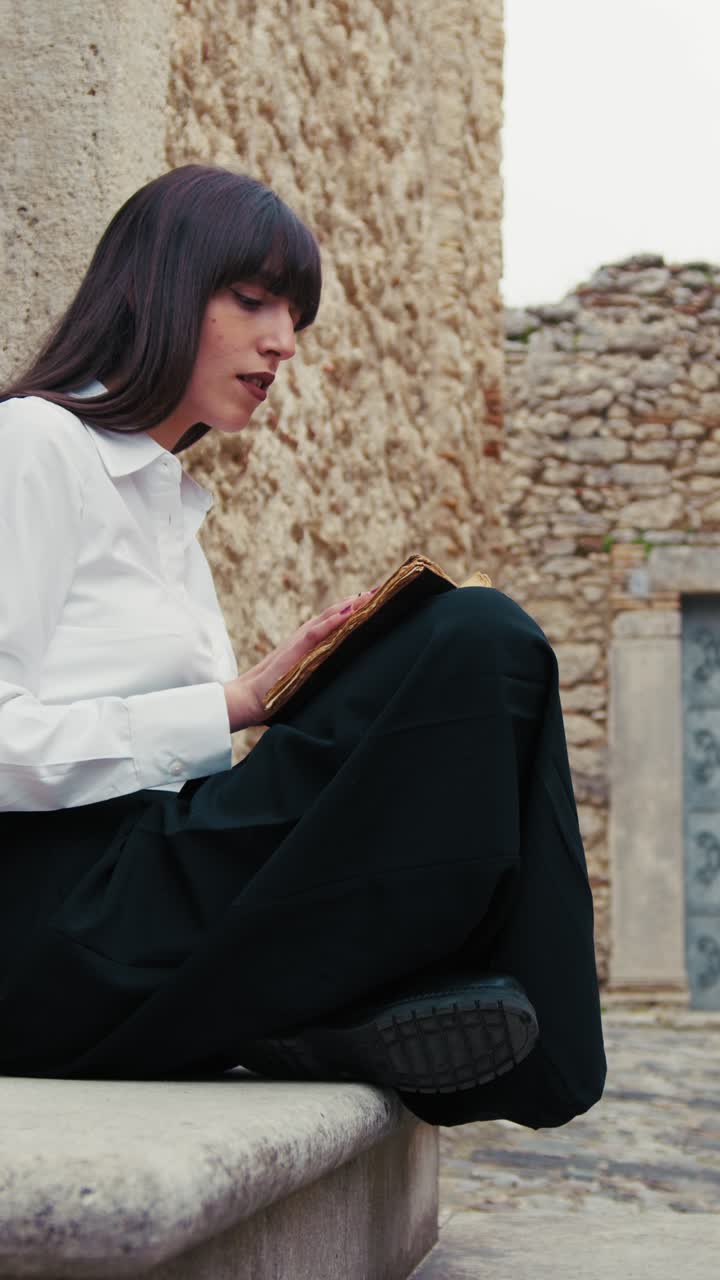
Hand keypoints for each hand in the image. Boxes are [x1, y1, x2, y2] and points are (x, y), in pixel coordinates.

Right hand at [223, 590, 375, 730]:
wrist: (249, 698)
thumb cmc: (276, 693)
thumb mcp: (306, 677)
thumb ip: (321, 669)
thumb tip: (344, 674)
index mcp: (311, 642)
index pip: (337, 620)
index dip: (358, 609)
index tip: (380, 599)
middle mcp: (307, 636)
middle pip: (338, 613)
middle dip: (361, 601)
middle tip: (385, 589)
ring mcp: (300, 641)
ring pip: (330, 616)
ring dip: (353, 604)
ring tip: (374, 594)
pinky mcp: (295, 650)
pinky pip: (317, 632)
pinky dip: (334, 620)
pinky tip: (351, 611)